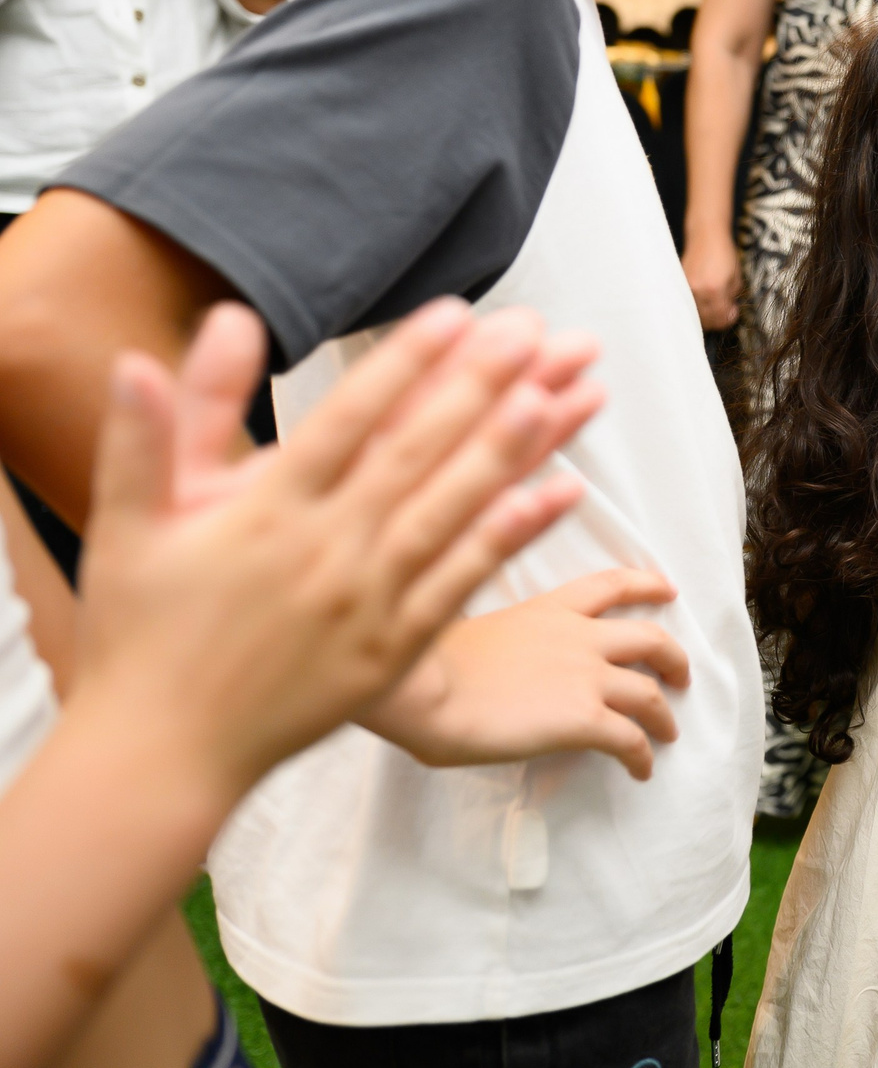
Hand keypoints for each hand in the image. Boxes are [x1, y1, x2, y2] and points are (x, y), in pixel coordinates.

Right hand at [74, 299, 598, 803]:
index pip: (346, 421)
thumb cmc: (140, 634)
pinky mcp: (394, 647)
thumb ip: (149, 436)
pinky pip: (464, 581)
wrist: (162, 755)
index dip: (403, 363)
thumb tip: (144, 355)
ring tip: (558, 394)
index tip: (455, 312)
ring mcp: (367, 602)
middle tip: (531, 331)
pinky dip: (512, 534)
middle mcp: (324, 552)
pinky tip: (559, 491)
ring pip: (452, 511)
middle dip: (477, 386)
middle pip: (414, 454)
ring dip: (510, 451)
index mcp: (263, 514)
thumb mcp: (128, 527)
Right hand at [360, 565, 692, 779]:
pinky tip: (641, 770)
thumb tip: (501, 673)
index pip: (610, 585)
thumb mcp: (475, 634)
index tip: (667, 588)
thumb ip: (507, 644)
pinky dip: (642, 756)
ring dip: (665, 714)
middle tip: (680, 674)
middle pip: (651, 637)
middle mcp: (578, 636)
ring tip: (668, 732)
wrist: (423, 688)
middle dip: (673, 656)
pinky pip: (630, 739)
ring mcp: (586, 676)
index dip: (646, 585)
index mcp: (548, 609)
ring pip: (650, 692)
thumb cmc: (423, 665)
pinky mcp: (585, 719)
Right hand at [683, 232, 742, 330]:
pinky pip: (687, 303)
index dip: (729, 319)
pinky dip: (696, 307)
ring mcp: (686, 288)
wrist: (706, 235)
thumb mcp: (736, 277)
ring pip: (695, 314)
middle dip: (718, 319)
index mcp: (714, 289)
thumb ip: (732, 297)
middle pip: (707, 319)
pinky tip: (704, 301)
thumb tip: (730, 312)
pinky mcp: (680, 284)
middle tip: (726, 311)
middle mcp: (697, 291)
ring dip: (706, 315)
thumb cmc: (724, 253)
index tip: (733, 313)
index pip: (720, 317)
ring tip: (715, 306)